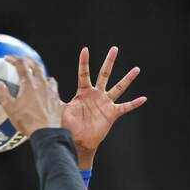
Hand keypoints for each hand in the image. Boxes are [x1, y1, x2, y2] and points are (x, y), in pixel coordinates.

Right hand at [0, 57, 60, 136]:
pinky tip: (46, 89)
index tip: (8, 58)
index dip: (13, 59)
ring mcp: (51, 91)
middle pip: (36, 66)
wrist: (46, 132)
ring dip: (40, 72)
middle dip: (28, 60)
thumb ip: (3, 94)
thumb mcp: (10, 108)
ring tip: (36, 74)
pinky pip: (53, 87)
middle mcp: (41, 84)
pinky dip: (48, 84)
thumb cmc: (27, 121)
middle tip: (22, 60)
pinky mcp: (56, 100)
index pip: (21, 65)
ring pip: (46, 75)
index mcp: (29, 84)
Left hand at [61, 47, 146, 168]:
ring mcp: (105, 103)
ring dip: (127, 79)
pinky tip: (143, 98)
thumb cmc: (68, 126)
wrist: (78, 140)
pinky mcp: (112, 113)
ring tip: (136, 69)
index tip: (85, 49)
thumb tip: (45, 89)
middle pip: (104, 74)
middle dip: (109, 61)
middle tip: (114, 48)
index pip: (84, 73)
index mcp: (83, 92)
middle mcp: (96, 95)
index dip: (84, 62)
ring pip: (118, 88)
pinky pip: (125, 107)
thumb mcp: (62, 110)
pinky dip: (134, 103)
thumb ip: (56, 99)